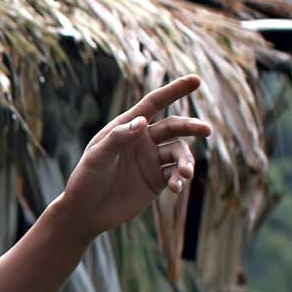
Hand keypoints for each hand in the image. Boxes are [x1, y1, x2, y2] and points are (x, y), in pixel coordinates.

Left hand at [55, 75, 210, 238]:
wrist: (86, 212)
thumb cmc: (86, 180)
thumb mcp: (97, 157)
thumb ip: (118, 138)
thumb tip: (142, 121)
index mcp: (127, 127)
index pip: (153, 104)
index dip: (174, 90)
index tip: (196, 80)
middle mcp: (143, 140)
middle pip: (174, 127)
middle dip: (191, 127)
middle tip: (206, 130)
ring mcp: (151, 160)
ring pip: (179, 152)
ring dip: (186, 161)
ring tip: (185, 173)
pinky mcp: (157, 181)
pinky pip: (176, 174)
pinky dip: (180, 178)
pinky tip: (177, 187)